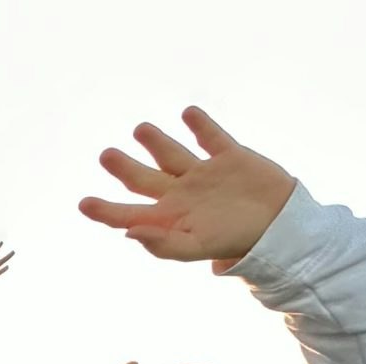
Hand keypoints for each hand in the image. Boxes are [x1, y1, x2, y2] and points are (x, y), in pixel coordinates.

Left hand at [78, 107, 294, 269]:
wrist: (282, 227)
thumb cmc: (236, 243)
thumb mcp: (197, 248)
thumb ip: (163, 243)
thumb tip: (129, 233)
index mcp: (169, 218)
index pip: (129, 214)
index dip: (105, 211)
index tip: (83, 203)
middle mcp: (181, 194)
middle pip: (144, 179)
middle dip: (123, 167)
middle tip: (105, 155)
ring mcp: (204, 174)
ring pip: (172, 154)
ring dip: (155, 141)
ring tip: (140, 130)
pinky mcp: (230, 156)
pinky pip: (211, 137)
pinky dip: (200, 125)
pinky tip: (189, 113)